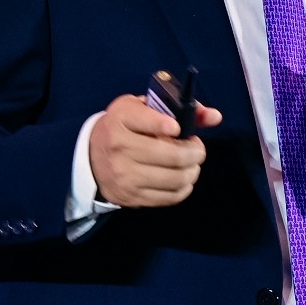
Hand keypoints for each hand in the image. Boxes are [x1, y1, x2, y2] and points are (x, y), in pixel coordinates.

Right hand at [90, 91, 222, 208]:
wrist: (90, 157)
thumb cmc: (124, 127)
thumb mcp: (142, 108)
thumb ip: (179, 108)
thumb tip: (215, 116)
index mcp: (121, 119)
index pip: (150, 121)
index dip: (174, 126)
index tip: (178, 129)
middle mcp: (120, 148)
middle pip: (174, 155)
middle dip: (196, 152)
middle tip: (197, 148)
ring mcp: (124, 175)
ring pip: (176, 178)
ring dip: (193, 171)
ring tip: (192, 163)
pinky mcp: (131, 196)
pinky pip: (170, 197)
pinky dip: (184, 187)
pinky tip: (183, 178)